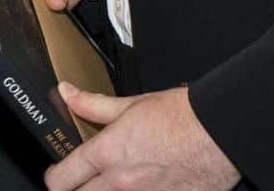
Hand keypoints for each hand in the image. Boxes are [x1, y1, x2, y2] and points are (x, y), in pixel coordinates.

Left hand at [45, 85, 239, 189]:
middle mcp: (121, 183)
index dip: (55, 178)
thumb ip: (92, 104)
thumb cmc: (178, 117)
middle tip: (79, 184)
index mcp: (107, 154)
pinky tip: (138, 190)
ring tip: (106, 186)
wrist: (218, 134)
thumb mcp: (129, 104)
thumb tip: (66, 92)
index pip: (62, 178)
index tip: (58, 176)